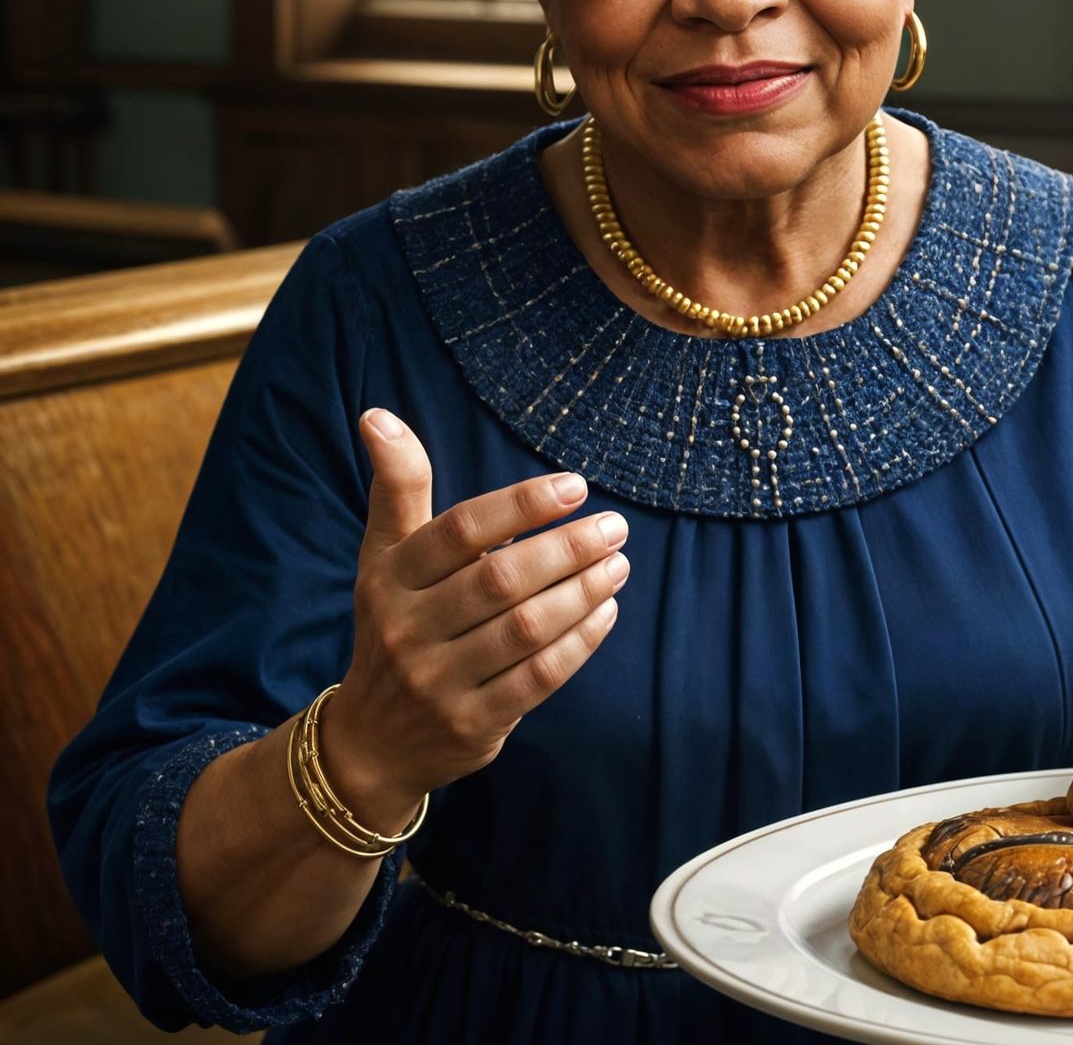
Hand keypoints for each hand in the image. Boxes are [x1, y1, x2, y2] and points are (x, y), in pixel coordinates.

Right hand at [319, 407, 629, 824]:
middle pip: (501, 579)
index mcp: (390, 577)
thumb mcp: (386, 556)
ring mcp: (438, 681)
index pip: (459, 530)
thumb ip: (398, 487)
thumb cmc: (396, 623)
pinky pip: (539, 678)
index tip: (576, 485)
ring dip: (583, 592)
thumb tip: (379, 414)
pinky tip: (607, 611)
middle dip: (567, 548)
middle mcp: (407, 629)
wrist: (372, 741)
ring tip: (619, 563)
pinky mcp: (471, 724)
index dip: (521, 504)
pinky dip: (581, 642)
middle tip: (614, 525)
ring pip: (526, 629)